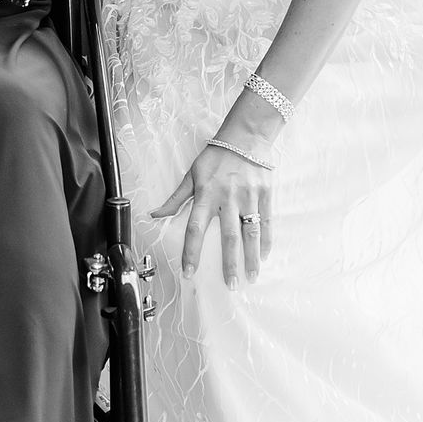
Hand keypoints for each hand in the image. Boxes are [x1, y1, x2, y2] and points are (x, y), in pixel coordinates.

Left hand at [151, 129, 273, 286]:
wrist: (245, 136)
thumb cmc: (215, 157)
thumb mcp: (191, 175)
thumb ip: (175, 199)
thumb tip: (154, 214)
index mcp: (206, 194)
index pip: (195, 228)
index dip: (191, 252)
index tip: (189, 273)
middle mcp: (228, 197)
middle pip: (228, 236)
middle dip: (228, 263)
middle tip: (229, 285)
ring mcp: (248, 196)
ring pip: (250, 232)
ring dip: (251, 257)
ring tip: (250, 276)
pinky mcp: (265, 194)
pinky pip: (267, 221)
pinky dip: (267, 240)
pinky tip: (264, 256)